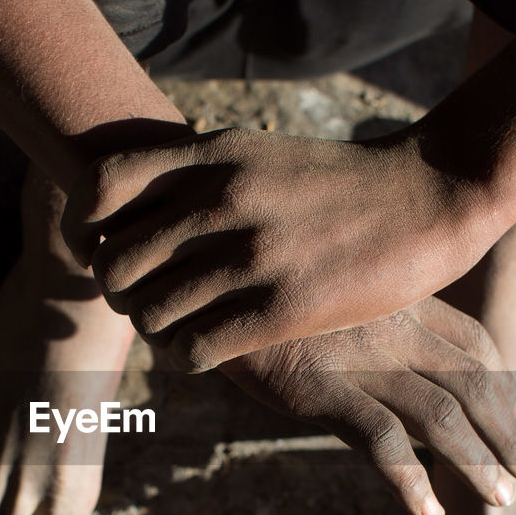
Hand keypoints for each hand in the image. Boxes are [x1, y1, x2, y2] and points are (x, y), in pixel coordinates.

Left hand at [62, 127, 496, 371]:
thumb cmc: (339, 181)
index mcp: (212, 156)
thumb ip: (202, 172)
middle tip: (141, 302)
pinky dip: (184, 359)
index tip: (101, 250)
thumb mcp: (259, 155)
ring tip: (173, 331)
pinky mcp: (282, 309)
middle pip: (116, 264)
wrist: (428, 196)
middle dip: (118, 293)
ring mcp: (251, 256)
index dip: (87, 228)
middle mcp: (222, 201)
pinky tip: (201, 355)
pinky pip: (195, 349)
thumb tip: (143, 202)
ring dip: (153, 332)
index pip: (101, 189)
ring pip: (150, 314)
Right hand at [220, 297, 515, 514]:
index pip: (475, 343)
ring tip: (499, 500)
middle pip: (473, 381)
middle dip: (508, 432)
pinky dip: (411, 481)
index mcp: (397, 298)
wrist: (195, 274)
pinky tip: (428, 513)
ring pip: (440, 414)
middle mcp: (389, 324)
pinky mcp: (316, 387)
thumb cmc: (260, 286)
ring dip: (477, 461)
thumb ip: (368, 313)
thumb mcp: (329, 289)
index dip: (506, 388)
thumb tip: (392, 350)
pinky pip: (380, 440)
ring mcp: (355, 356)